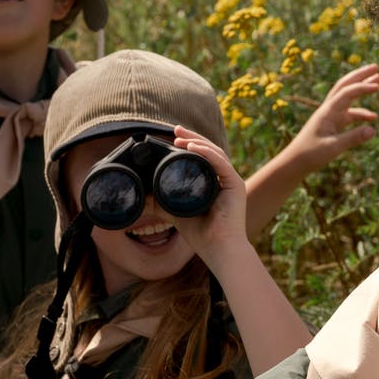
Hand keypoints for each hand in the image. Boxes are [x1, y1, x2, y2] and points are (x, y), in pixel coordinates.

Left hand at [170, 125, 253, 271]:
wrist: (218, 249)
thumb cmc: (201, 235)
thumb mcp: (175, 213)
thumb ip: (161, 204)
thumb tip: (141, 197)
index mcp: (215, 183)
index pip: (202, 157)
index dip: (189, 144)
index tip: (172, 137)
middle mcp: (225, 179)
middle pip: (209, 150)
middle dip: (191, 137)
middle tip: (174, 129)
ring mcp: (232, 181)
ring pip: (215, 152)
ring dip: (197, 142)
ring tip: (180, 137)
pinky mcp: (237, 185)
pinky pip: (221, 163)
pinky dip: (207, 154)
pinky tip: (193, 148)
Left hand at [279, 64, 378, 173]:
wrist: (295, 162)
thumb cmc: (311, 154)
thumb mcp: (333, 147)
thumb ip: (353, 138)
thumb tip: (373, 130)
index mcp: (328, 111)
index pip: (347, 93)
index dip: (362, 88)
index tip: (378, 86)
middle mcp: (329, 109)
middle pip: (345, 86)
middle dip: (360, 76)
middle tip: (376, 67)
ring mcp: (330, 116)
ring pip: (348, 98)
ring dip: (362, 90)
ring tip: (378, 84)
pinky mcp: (332, 125)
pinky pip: (349, 114)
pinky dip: (361, 113)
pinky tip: (373, 118)